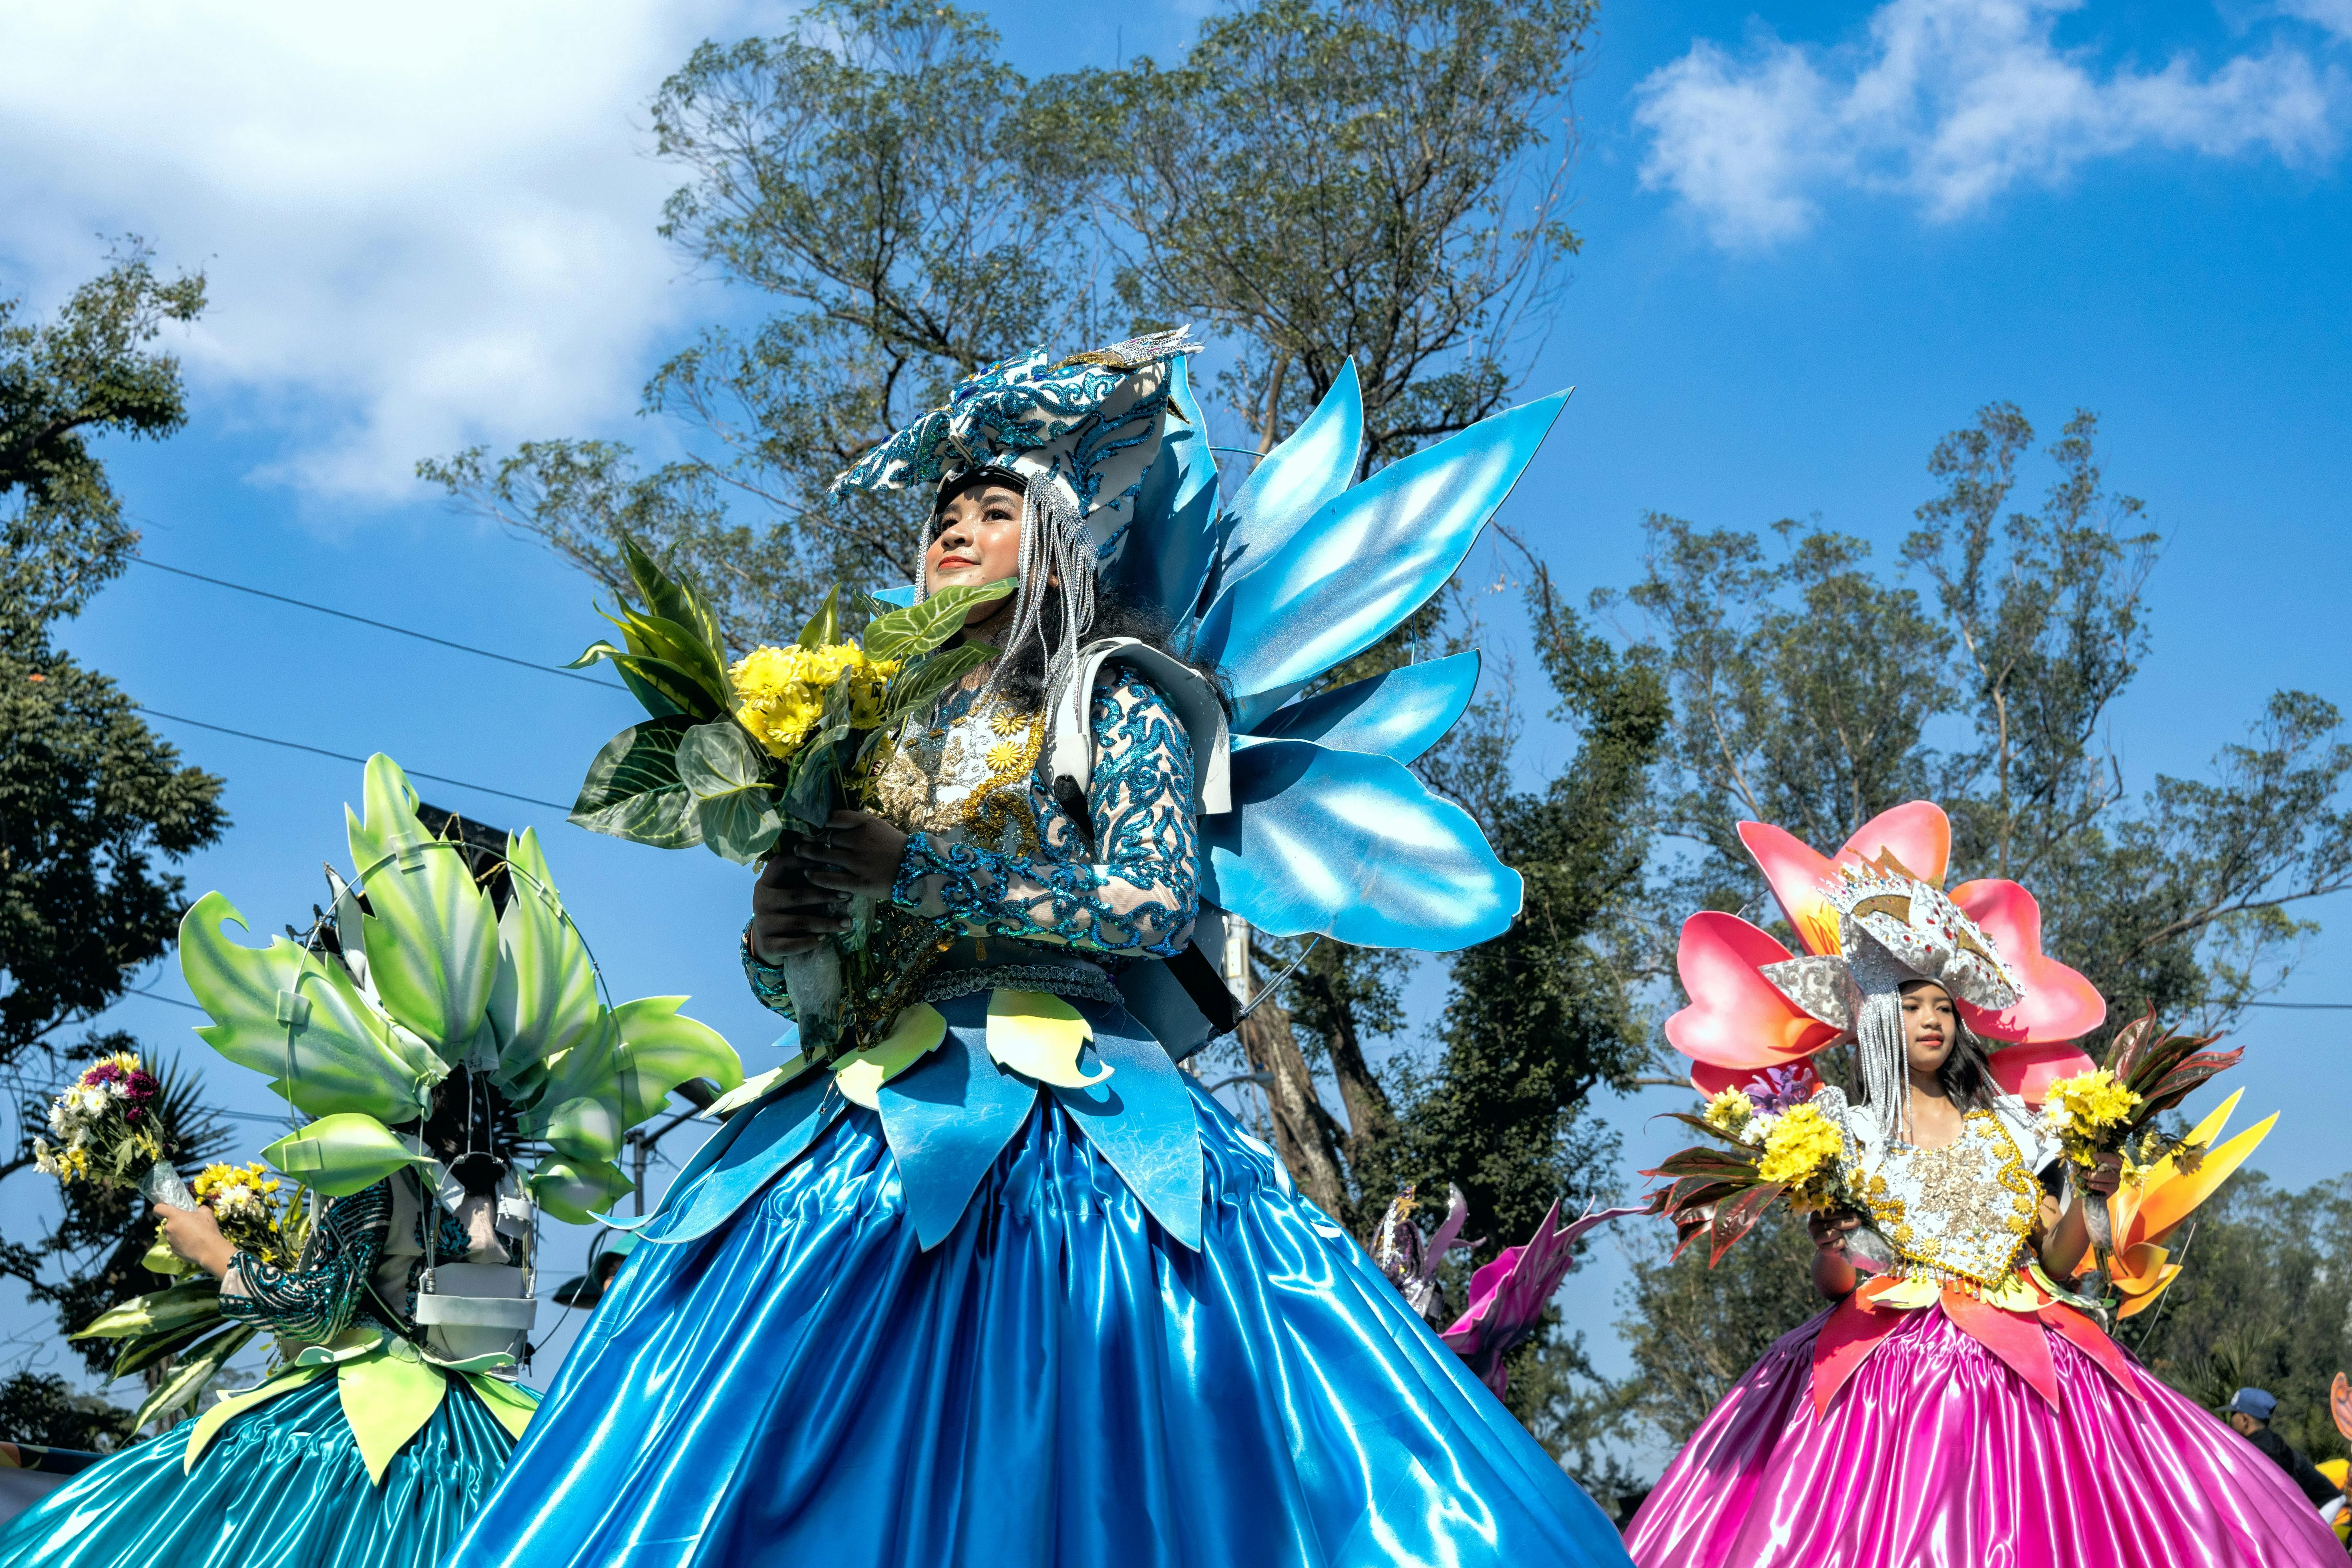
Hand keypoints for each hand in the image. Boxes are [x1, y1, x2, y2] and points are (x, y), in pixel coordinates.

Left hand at [159, 1203, 235, 1279]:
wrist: (209, 1249)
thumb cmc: (207, 1229)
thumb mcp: (207, 1213)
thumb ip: (199, 1209)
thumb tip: (198, 1210)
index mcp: (175, 1216)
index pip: (158, 1209)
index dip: (160, 1208)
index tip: (166, 1210)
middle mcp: (169, 1228)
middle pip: (168, 1223)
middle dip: (176, 1223)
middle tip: (189, 1226)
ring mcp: (170, 1240)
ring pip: (171, 1234)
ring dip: (179, 1233)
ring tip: (192, 1237)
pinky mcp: (173, 1250)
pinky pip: (175, 1243)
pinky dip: (181, 1243)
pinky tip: (192, 1244)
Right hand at [750, 846, 852, 962]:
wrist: (768, 942)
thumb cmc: (787, 910)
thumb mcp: (790, 890)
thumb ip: (806, 878)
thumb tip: (839, 863)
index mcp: (766, 882)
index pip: (782, 864)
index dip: (805, 860)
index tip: (831, 861)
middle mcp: (761, 900)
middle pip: (796, 895)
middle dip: (825, 895)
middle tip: (848, 895)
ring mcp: (762, 923)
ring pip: (798, 922)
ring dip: (826, 923)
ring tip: (847, 923)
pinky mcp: (767, 945)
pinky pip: (792, 945)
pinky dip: (809, 942)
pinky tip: (824, 939)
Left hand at [788, 811, 907, 901]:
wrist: (916, 871)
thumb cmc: (895, 847)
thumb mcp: (879, 826)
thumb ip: (856, 823)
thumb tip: (830, 820)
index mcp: (866, 824)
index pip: (833, 817)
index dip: (817, 820)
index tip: (810, 824)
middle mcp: (860, 841)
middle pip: (824, 836)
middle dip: (807, 838)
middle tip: (798, 841)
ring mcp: (858, 863)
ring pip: (822, 856)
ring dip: (806, 854)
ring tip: (799, 853)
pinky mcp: (858, 883)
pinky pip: (829, 879)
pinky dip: (815, 876)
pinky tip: (808, 874)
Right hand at [1807, 1210, 1858, 1253]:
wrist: (1835, 1246)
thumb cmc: (1837, 1229)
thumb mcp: (1838, 1219)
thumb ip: (1842, 1215)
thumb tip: (1854, 1213)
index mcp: (1815, 1215)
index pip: (1830, 1213)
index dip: (1843, 1214)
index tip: (1855, 1215)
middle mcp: (1812, 1226)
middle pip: (1832, 1223)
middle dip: (1847, 1223)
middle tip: (1858, 1222)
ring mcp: (1815, 1238)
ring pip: (1831, 1234)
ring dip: (1842, 1234)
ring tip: (1847, 1234)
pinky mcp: (1820, 1249)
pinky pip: (1833, 1245)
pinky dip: (1840, 1243)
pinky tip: (1843, 1242)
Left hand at [2083, 1151, 2121, 1197]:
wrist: (2094, 1191)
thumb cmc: (2092, 1176)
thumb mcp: (2087, 1168)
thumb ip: (2083, 1165)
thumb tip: (2076, 1164)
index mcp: (2111, 1164)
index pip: (2114, 1158)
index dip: (2106, 1156)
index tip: (2094, 1156)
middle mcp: (2116, 1172)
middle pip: (2111, 1168)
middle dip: (2096, 1171)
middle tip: (2084, 1172)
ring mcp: (2115, 1181)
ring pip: (2109, 1178)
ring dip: (2095, 1177)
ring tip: (2085, 1177)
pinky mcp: (2113, 1190)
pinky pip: (2106, 1187)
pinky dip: (2096, 1185)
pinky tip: (2089, 1184)